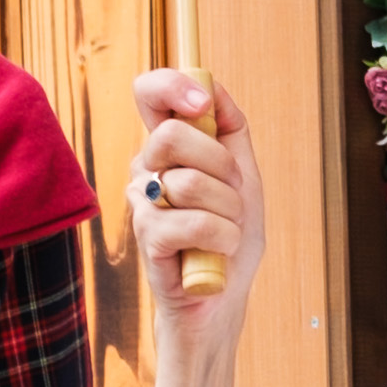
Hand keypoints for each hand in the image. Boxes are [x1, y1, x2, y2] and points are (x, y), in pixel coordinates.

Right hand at [128, 69, 262, 381]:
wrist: (222, 300)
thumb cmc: (229, 239)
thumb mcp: (243, 177)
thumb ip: (230, 130)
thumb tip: (212, 88)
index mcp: (168, 148)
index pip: (149, 94)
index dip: (172, 87)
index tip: (202, 106)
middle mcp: (147, 170)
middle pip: (171, 135)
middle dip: (219, 165)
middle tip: (233, 196)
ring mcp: (143, 204)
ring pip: (189, 182)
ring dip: (228, 211)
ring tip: (226, 232)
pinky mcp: (148, 239)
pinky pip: (193, 222)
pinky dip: (221, 238)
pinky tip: (216, 253)